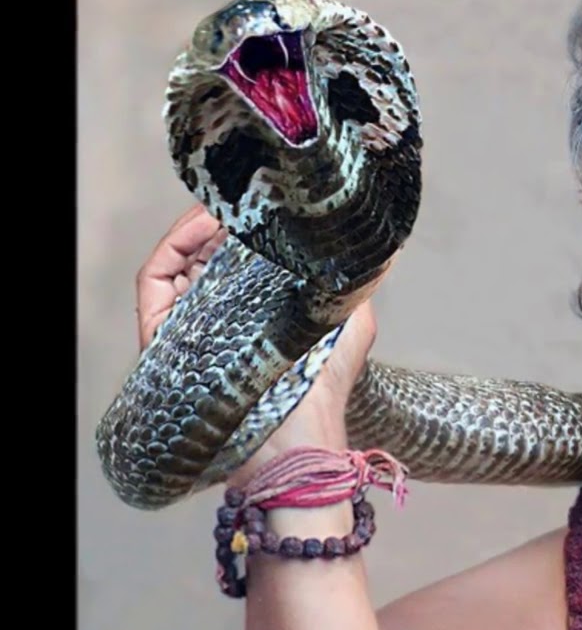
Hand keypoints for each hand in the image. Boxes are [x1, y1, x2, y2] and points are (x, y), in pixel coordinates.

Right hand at [136, 205, 378, 487]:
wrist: (296, 437)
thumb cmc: (324, 387)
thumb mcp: (351, 322)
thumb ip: (354, 282)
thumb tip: (379, 244)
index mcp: (260, 308)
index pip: (241, 254)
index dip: (249, 222)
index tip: (267, 197)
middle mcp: (221, 313)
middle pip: (207, 250)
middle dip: (225, 217)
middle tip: (247, 192)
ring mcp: (190, 323)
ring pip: (179, 258)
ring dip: (198, 223)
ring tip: (227, 204)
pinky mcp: (164, 335)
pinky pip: (153, 280)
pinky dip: (171, 246)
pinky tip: (202, 226)